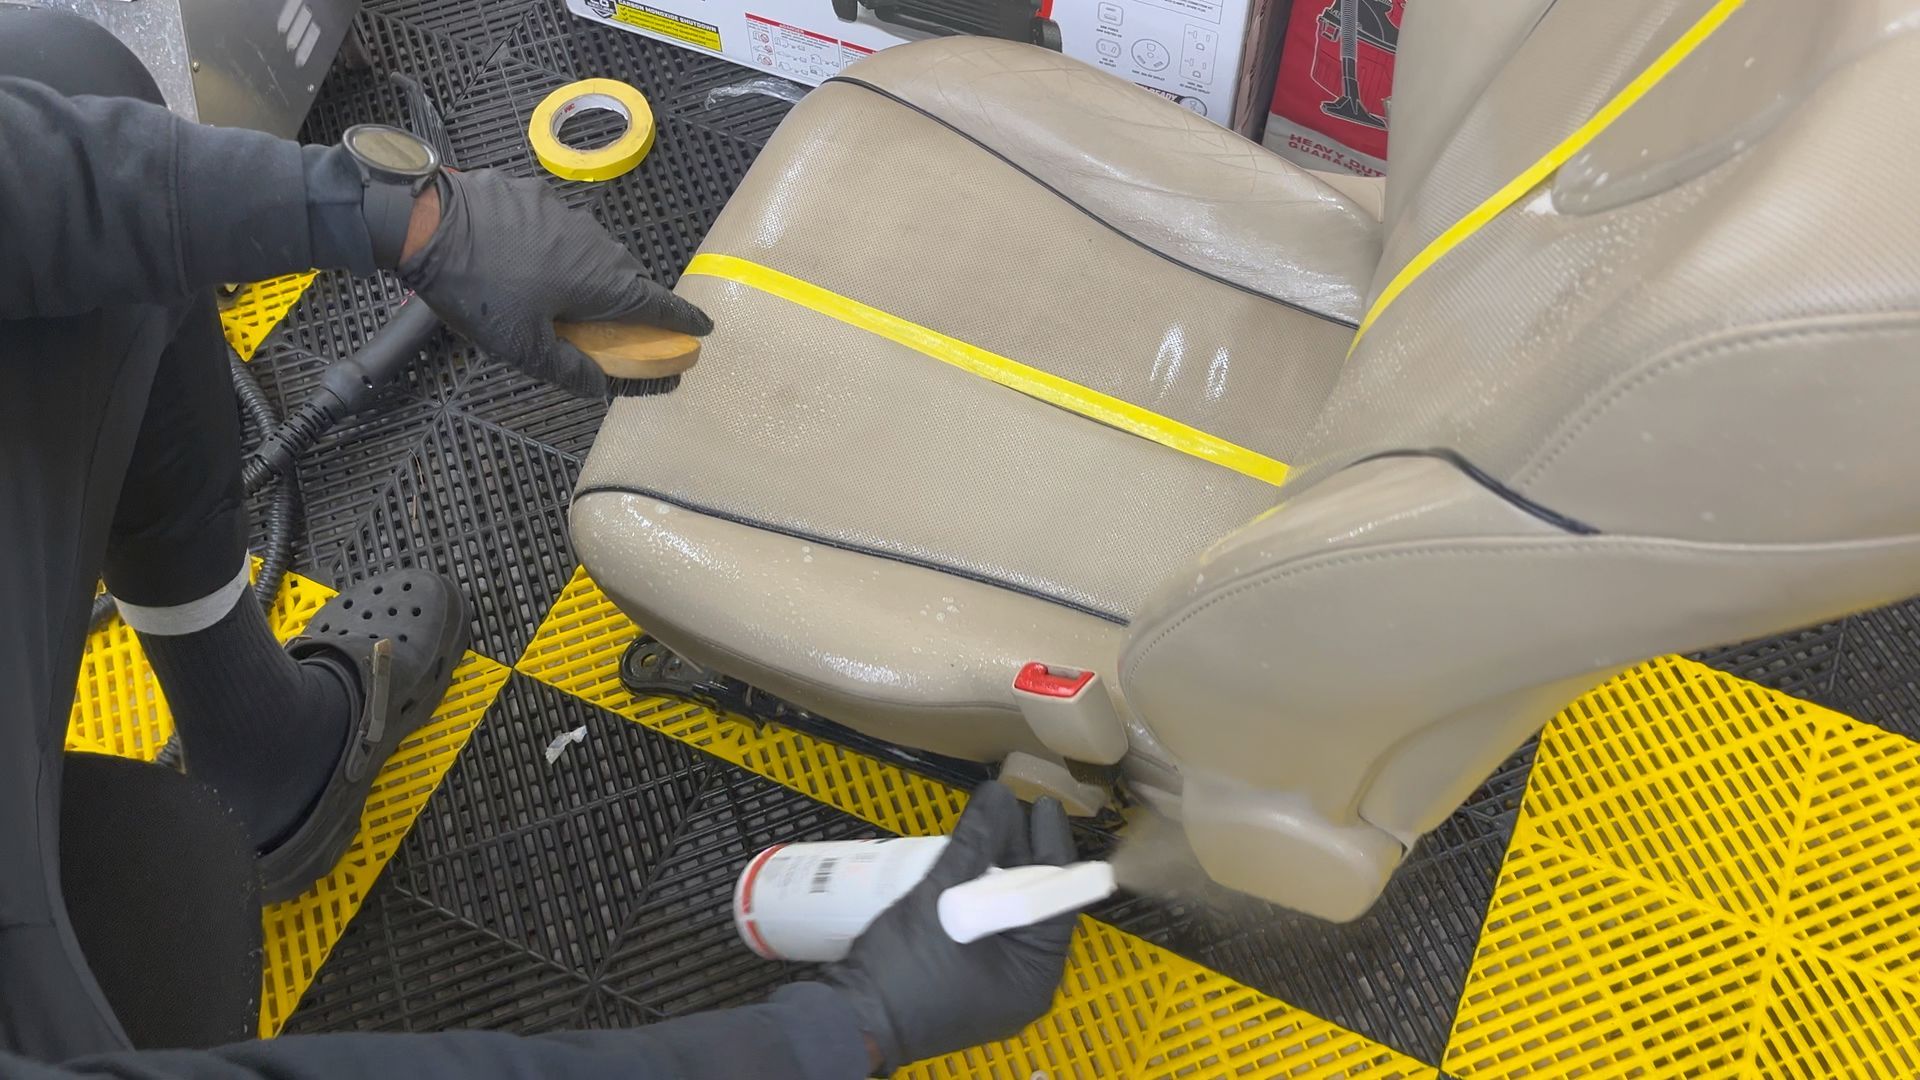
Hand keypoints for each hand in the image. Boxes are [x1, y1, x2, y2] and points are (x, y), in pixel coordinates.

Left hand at [397, 169, 712, 397]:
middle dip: (629, 296)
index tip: (702, 326)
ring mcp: (558, 210)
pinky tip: (522, 256)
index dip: (680, 318)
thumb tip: (598, 386)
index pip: (654, 302)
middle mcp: (590, 239)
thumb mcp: (520, 347)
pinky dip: (550, 244)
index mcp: (598, 279)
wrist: (423, 220)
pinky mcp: (526, 192)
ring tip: (563, 290)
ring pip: (589, 244)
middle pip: (624, 271)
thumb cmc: (477, 288)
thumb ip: (566, 369)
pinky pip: (553, 223)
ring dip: (587, 268)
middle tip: (618, 320)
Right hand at [825, 782, 1077, 1071]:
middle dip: (1023, 855)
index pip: (1057, 900)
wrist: (847, 1021)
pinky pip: (986, 928)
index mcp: (1033, 976)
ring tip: (992, 824)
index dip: (1052, 847)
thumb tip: (999, 795)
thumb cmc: (902, 971)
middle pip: (1033, 904)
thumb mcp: (940, 900)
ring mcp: (993, 984)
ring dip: (1000, 870)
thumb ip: (973, 845)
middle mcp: (1021, 983)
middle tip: (1014, 807)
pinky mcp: (965, 979)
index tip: (1043, 805)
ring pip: (1007, 913)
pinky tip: (971, 861)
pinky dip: (980, 894)